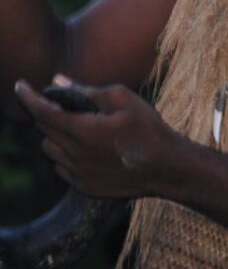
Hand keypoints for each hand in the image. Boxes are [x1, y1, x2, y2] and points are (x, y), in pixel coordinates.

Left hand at [14, 76, 179, 197]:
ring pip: (49, 149)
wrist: (165, 167)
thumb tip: (59, 81)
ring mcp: (79, 173)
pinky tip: (85, 146)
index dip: (28, 96)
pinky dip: (65, 153)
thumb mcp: (123, 98)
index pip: (43, 111)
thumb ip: (87, 90)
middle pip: (44, 129)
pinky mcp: (84, 186)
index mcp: (83, 130)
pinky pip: (61, 167)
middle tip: (61, 102)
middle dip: (46, 112)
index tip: (20, 85)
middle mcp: (75, 154)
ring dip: (55, 134)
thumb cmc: (147, 128)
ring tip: (76, 125)